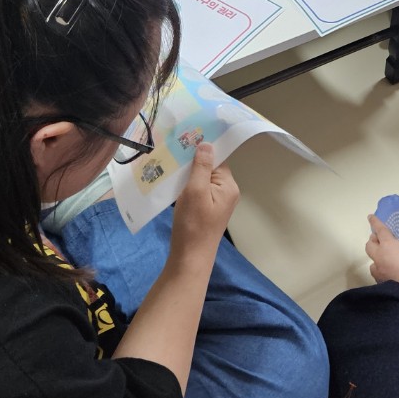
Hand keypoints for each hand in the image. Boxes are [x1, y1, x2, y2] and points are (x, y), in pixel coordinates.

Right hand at [170, 143, 238, 259]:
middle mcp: (226, 192)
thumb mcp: (195, 191)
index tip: (186, 139)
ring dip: (187, 175)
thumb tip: (207, 144)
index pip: (218, 159)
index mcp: (228, 186)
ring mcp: (216, 202)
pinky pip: (197, 191)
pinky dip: (186, 187)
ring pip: (201, 180)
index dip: (203, 150)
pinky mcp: (206, 210)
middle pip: (210, 168)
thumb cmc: (193, 223)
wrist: (189, 257)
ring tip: (170, 166)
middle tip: (173, 152)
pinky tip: (173, 184)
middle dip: (193, 162)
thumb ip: (202, 167)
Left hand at [366, 215, 398, 288]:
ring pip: (372, 262)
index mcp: (388, 244)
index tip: (370, 217)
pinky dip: (381, 271)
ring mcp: (380, 270)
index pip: (379, 230)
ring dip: (376, 258)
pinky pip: (378, 274)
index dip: (375, 223)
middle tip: (378, 240)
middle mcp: (380, 256)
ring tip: (383, 259)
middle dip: (373, 242)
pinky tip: (388, 272)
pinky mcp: (383, 281)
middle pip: (369, 246)